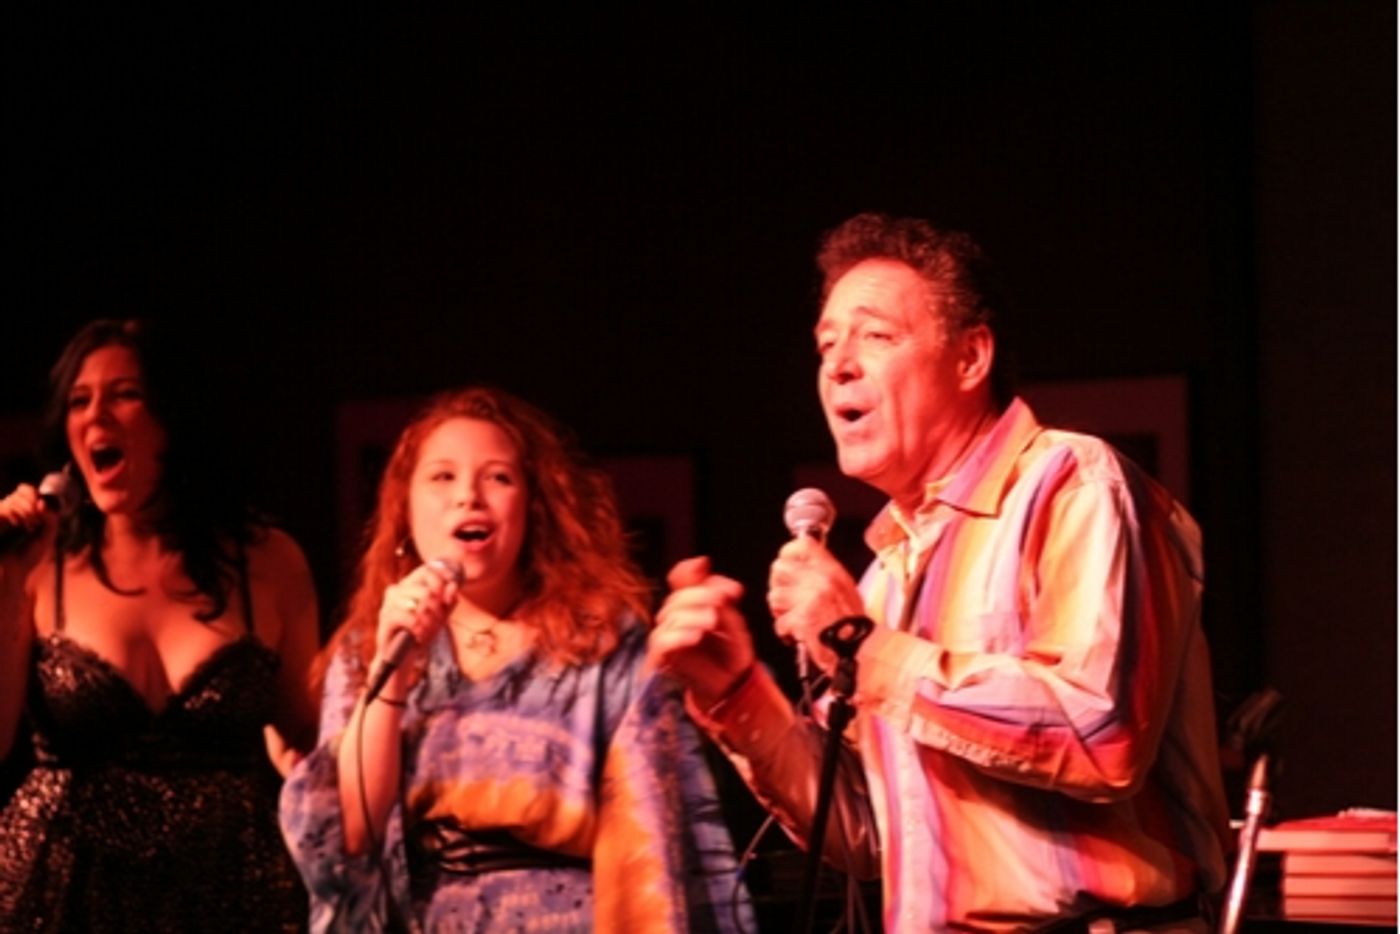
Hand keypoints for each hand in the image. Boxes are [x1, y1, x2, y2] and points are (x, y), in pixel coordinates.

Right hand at [0, 484, 56, 572]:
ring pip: (15, 498)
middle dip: (35, 503)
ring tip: (29, 528)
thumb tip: (42, 503)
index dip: (37, 496)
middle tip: (36, 522)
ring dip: (28, 511)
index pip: (27, 490)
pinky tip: (19, 526)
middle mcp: (8, 511)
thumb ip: (51, 520)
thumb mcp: (46, 538)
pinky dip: (17, 514)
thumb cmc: (26, 559)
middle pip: (23, 490)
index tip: (43, 513)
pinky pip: (6, 507)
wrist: (10, 575)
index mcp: (21, 513)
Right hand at [374, 560, 460, 681]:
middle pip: (426, 588)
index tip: (451, 594)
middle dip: (438, 608)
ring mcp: (389, 603)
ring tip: (427, 631)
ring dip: (430, 619)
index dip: (443, 579)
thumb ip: (448, 600)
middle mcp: (397, 590)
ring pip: (420, 600)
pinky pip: (408, 616)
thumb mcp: (440, 617)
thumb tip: (453, 586)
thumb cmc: (420, 634)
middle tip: (438, 622)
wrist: (402, 659)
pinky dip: (419, 627)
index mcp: (409, 586)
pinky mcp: (385, 619)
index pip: (427, 570)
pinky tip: (418, 635)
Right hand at [648, 556, 754, 708]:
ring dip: (694, 616)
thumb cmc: (732, 649)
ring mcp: (665, 635)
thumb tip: (702, 562)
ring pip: (672, 616)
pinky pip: (663, 641)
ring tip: (712, 624)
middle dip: (701, 596)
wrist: (733, 682)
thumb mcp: (732, 616)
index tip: (716, 580)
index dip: (693, 572)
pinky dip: (679, 636)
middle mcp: (673, 615)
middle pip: (678, 596)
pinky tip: (696, 637)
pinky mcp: (662, 656)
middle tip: (722, 604)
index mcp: (689, 601)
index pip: (680, 576)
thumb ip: (717, 592)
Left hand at [767, 537, 864, 674]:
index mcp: (831, 570)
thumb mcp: (843, 588)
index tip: (786, 565)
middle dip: (779, 586)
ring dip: (781, 612)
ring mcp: (811, 598)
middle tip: (788, 600)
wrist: (861, 649)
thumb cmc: (853, 623)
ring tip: (796, 619)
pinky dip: (786, 632)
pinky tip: (799, 635)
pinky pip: (780, 622)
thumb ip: (821, 575)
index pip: (800, 546)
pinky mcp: (802, 619)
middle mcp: (821, 579)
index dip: (787, 555)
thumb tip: (797, 567)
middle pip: (778, 569)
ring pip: (774, 596)